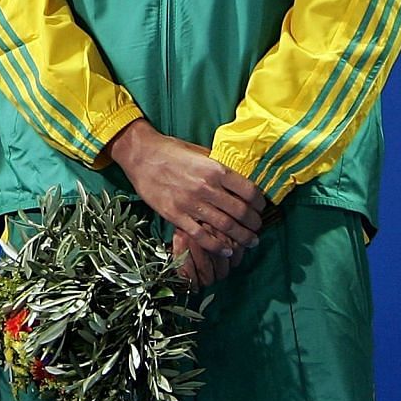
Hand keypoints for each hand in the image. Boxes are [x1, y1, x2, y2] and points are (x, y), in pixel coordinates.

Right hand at [107, 119, 264, 285]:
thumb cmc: (170, 150)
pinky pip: (201, 236)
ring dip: (242, 238)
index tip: (261, 209)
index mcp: (215, 169)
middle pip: (241, 212)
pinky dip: (217, 246)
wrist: (139, 154)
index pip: (249, 192)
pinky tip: (226, 250)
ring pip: (225, 227)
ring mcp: (190, 203)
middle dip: (254, 224)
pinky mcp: (175, 214)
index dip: (260, 204)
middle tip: (257, 229)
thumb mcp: (200, 152)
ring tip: (249, 242)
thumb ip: (219, 167)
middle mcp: (206, 187)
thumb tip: (239, 180)